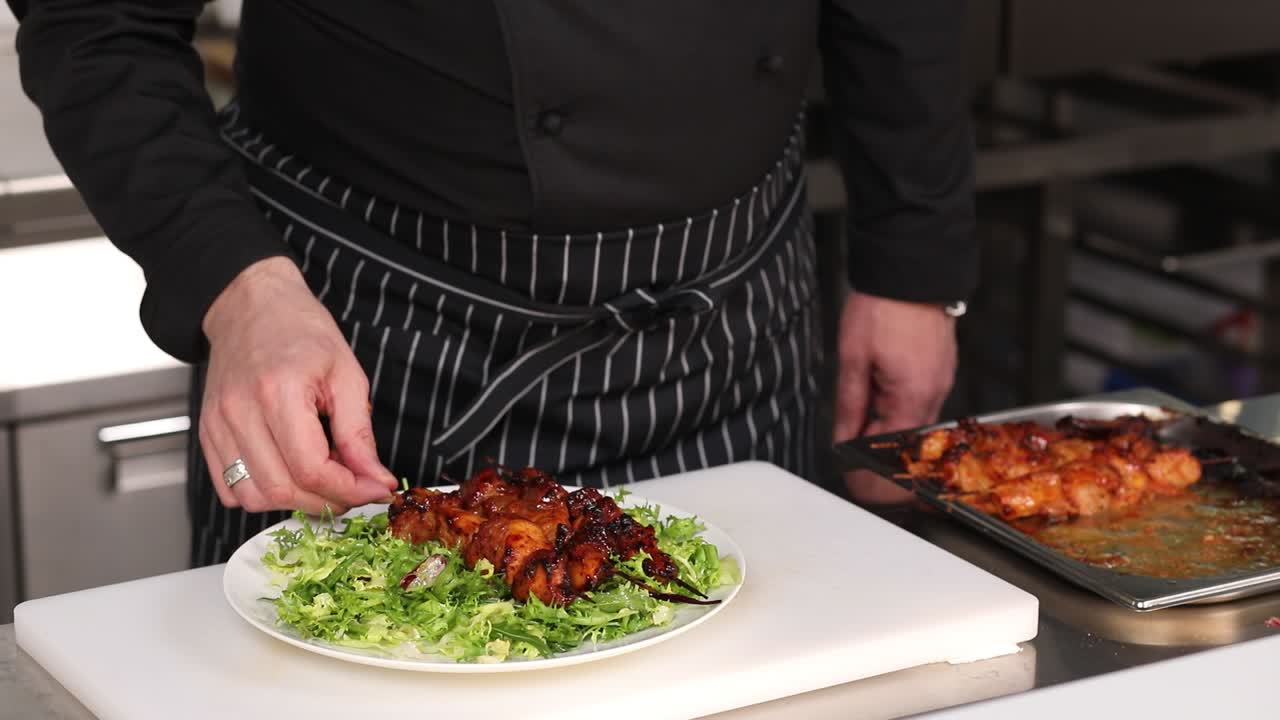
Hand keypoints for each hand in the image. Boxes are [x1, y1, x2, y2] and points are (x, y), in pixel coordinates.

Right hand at [199, 257, 397, 514]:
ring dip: (294, 502)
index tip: (374, 490)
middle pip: (281, 488)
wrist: (251, 305)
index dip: (348, 490)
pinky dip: (263, 494)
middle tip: (353, 488)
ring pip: (253, 496)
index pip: (311, 469)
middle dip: (326, 501)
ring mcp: (218, 424)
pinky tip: (289, 472)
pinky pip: (231, 488)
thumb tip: (376, 480)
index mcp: (279, 391)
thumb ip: (359, 434)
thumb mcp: (347, 374)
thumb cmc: (300, 330)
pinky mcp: (207, 433)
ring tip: (321, 479)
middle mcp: (240, 412)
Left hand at [833, 290, 956, 502]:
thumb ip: (849, 404)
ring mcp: (943, 382)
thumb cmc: (883, 307)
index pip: (893, 449)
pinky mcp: (942, 370)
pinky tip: (881, 403)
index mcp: (913, 395)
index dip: (871, 467)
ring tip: (862, 426)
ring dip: (889, 430)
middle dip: (880, 452)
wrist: (912, 270)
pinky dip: (900, 410)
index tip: (853, 477)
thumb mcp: (852, 357)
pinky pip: (922, 403)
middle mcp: (936, 394)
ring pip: (915, 424)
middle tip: (853, 458)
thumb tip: (844, 437)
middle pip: (909, 442)